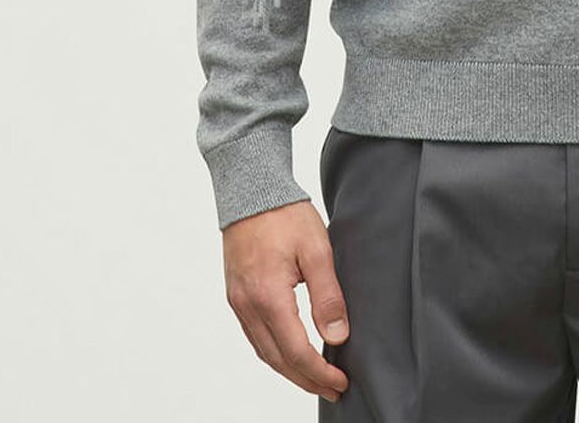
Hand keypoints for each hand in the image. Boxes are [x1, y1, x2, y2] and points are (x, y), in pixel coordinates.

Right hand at [222, 198, 350, 404]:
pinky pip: (254, 336)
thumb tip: (338, 336)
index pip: (296, 351)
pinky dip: (274, 352)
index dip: (319, 372)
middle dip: (306, 380)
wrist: (251, 190)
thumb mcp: (317, 249)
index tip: (341, 381)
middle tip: (333, 388)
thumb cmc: (284, 214)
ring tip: (315, 377)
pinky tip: (290, 352)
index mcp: (268, 297)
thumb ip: (328, 295)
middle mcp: (248, 306)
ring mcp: (238, 302)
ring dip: (289, 370)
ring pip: (263, 351)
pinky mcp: (236, 295)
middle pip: (277, 360)